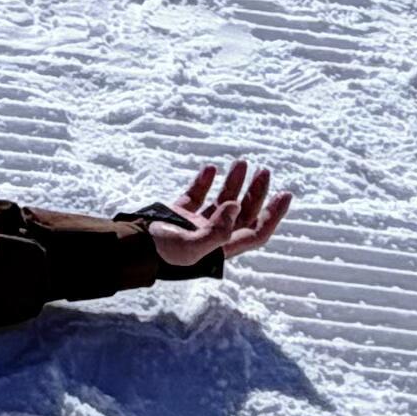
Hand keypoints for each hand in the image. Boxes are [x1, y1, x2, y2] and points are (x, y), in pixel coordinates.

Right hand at [139, 160, 289, 282]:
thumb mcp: (191, 247)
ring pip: (223, 201)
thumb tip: (235, 206)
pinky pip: (197, 196)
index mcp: (221, 247)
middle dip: (256, 193)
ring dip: (234, 183)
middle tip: (264, 171)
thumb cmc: (162, 253)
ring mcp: (195, 224)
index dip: (273, 215)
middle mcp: (212, 235)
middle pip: (243, 213)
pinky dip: (204, 182)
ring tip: (240, 162)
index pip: (256, 231)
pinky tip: (210, 169)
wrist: (131, 248)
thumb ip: (216, 230)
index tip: (285, 195)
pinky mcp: (178, 214)